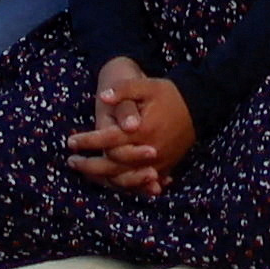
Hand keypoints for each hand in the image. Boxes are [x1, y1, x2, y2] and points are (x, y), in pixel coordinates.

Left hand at [66, 61, 199, 194]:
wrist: (199, 107)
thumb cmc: (170, 94)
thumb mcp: (147, 85)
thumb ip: (124, 90)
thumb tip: (102, 97)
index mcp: (142, 130)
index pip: (108, 140)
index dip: (87, 142)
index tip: (70, 141)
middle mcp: (149, 151)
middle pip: (113, 166)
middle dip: (90, 166)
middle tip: (71, 161)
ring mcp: (158, 163)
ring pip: (125, 179)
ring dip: (103, 178)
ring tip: (85, 172)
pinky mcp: (165, 168)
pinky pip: (140, 183)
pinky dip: (123, 184)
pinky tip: (108, 180)